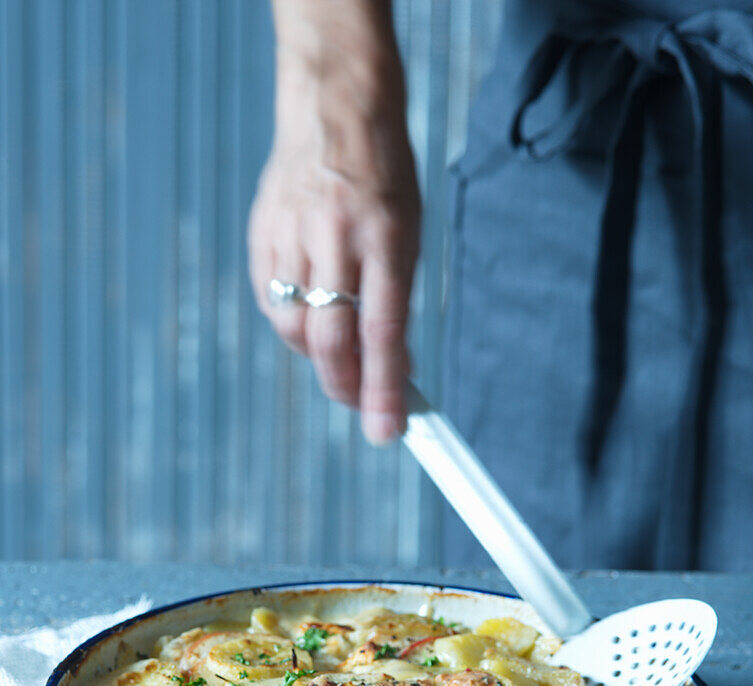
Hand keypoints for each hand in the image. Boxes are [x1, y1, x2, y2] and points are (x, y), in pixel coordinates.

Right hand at [248, 1, 419, 443]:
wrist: (334, 105)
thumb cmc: (384, 173)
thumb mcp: (409, 231)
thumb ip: (396, 299)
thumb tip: (393, 369)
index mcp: (384, 234)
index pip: (382, 331)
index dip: (383, 389)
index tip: (387, 432)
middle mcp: (334, 236)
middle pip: (329, 339)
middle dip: (345, 386)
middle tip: (360, 406)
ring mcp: (291, 234)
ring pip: (294, 328)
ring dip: (318, 355)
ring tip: (340, 348)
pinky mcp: (261, 235)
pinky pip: (272, 303)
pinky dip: (291, 324)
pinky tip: (310, 316)